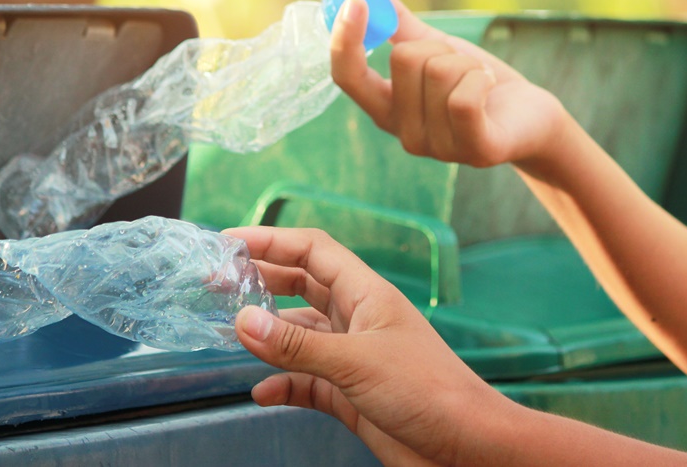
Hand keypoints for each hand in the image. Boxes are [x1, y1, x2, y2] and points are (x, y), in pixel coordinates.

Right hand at [232, 226, 507, 466]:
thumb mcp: (356, 363)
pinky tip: (261, 392)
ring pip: (299, 335)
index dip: (271, 240)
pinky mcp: (351, 394)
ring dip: (268, 335)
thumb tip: (242, 321)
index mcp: (366, 294)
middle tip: (218, 283)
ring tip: (228, 333)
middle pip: (301, 285)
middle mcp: (357, 319)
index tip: (229, 242)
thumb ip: (297, 345)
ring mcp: (353, 356)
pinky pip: (306, 381)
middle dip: (262, 281)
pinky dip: (282, 384)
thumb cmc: (428, 391)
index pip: (313, 250)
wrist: (467, 447)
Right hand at [330, 0, 565, 169]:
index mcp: (387, 110)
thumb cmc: (480, 83)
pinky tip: (490, 88)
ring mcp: (438, 148)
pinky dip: (482, 77)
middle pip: (403, 58)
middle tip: (461, 66)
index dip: (345, 39)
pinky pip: (465, 96)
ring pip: (438, 71)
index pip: (348, 78)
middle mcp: (405, 134)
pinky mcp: (475, 151)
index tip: (356, 1)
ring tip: (479, 80)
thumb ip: (399, 26)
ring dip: (467, 63)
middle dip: (439, 47)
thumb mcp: (437, 50)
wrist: (533, 117)